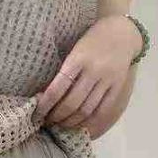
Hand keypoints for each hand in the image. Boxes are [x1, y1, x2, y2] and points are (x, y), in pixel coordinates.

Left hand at [31, 14, 142, 130]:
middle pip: (71, 104)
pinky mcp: (118, 87)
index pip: (57, 89)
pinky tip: (79, 126)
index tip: (36, 115)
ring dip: (70, 122)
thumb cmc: (91, 41)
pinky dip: (89, 123)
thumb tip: (45, 99)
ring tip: (60, 125)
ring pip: (86, 111)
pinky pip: (102, 111)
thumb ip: (63, 73)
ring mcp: (107, 80)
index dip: (45, 106)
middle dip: (56, 117)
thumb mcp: (74, 51)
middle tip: (48, 122)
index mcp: (78, 59)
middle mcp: (93, 70)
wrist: (122, 32)